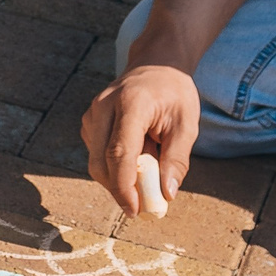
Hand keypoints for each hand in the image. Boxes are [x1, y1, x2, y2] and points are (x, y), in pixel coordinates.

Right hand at [82, 65, 198, 214]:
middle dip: (120, 190)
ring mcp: (92, 112)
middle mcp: (104, 106)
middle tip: (144, 206)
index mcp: (131, 103)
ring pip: (96, 162)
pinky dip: (114, 167)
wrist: (156, 64)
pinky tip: (137, 154)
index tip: (136, 211)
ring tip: (149, 161)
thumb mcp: (187, 124)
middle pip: (101, 162)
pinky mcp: (89, 121)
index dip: (124, 186)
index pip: (119, 152)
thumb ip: (176, 160)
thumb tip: (166, 194)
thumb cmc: (174, 93)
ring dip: (119, 177)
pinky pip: (96, 155)